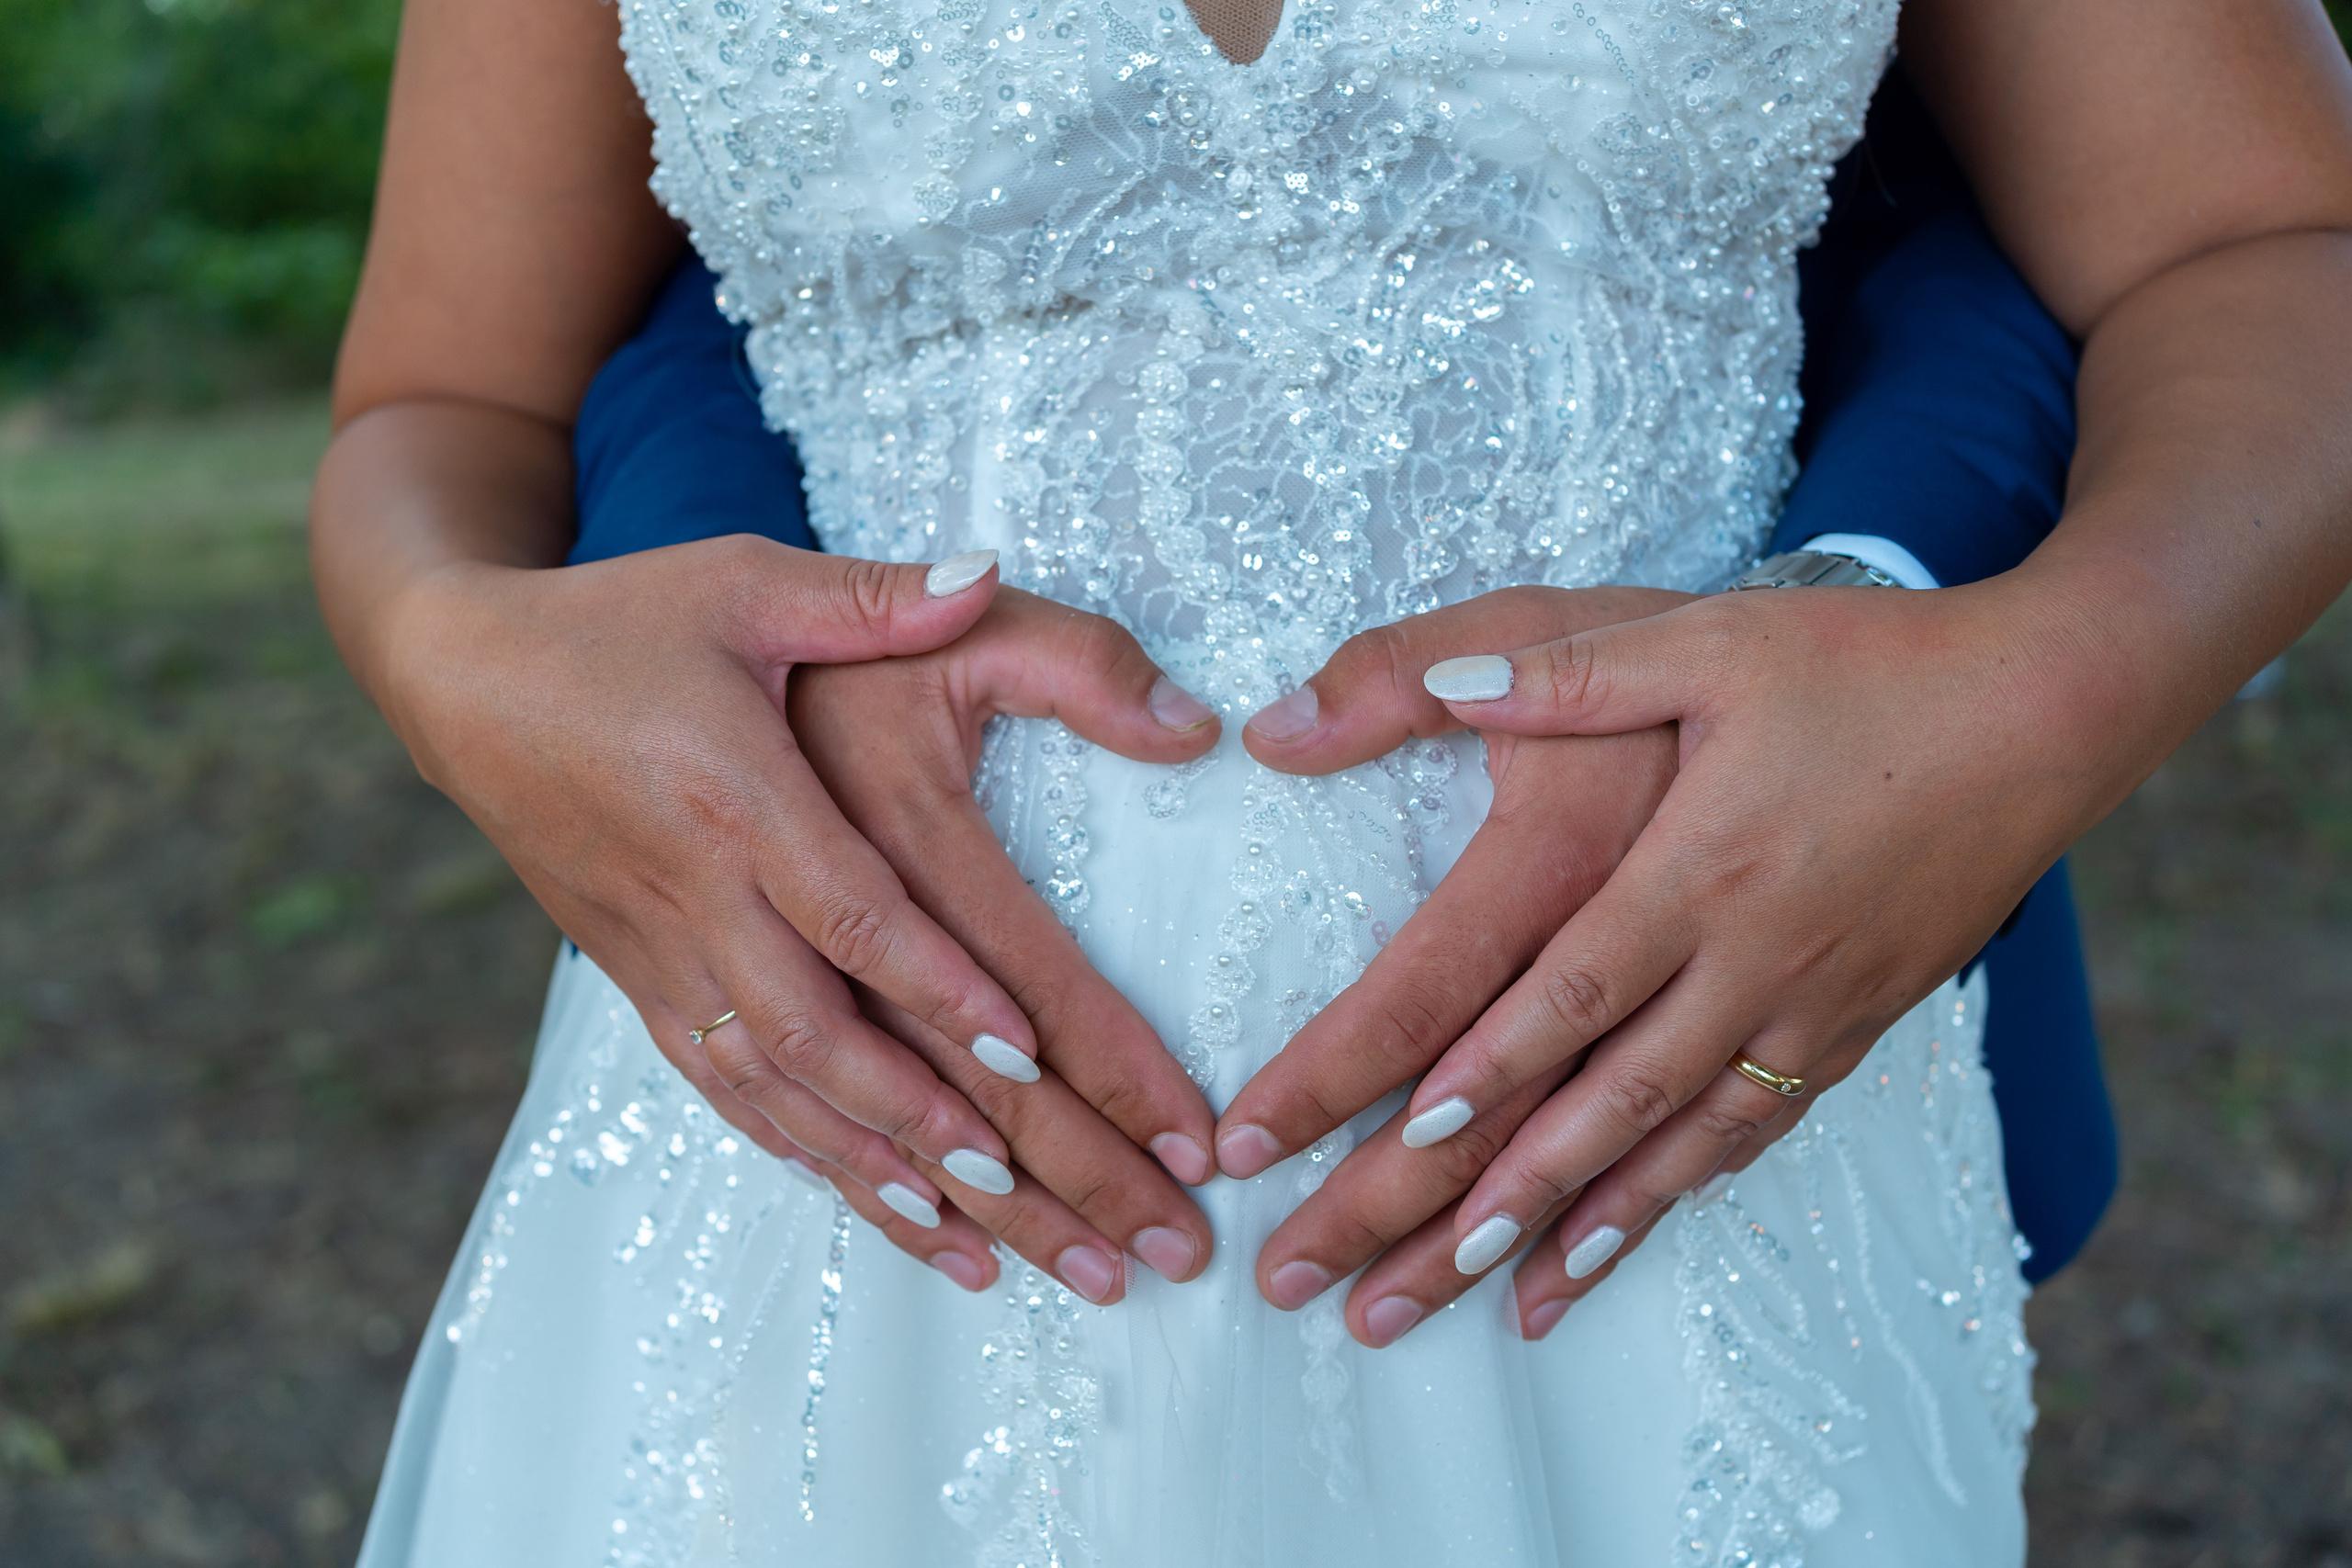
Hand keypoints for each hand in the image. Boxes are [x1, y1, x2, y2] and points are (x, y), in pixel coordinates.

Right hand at [375, 538, 1213, 1302]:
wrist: (458, 678)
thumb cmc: (619, 620)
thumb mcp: (746, 580)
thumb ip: (877, 595)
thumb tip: (992, 572)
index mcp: (737, 795)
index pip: (852, 914)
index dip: (938, 988)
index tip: (1026, 1058)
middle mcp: (699, 894)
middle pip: (828, 1040)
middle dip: (942, 1131)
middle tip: (1049, 1205)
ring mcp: (662, 950)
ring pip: (777, 1089)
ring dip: (880, 1172)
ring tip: (984, 1246)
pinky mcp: (638, 978)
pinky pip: (725, 1087)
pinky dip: (803, 1154)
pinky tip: (876, 1202)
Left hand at [1352, 579, 2121, 1332]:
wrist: (2047, 710)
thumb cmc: (1871, 666)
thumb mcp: (1709, 643)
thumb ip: (1569, 671)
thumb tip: (1443, 677)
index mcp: (1702, 867)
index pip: (1570, 991)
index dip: (1485, 1068)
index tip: (1402, 1140)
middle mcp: (1753, 958)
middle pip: (1609, 1099)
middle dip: (1500, 1192)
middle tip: (1416, 1267)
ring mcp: (1810, 1004)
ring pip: (1680, 1141)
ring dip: (1587, 1222)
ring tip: (1503, 1299)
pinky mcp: (1856, 1022)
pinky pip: (1756, 1129)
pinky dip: (1682, 1192)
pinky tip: (1624, 1235)